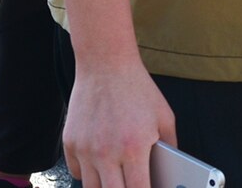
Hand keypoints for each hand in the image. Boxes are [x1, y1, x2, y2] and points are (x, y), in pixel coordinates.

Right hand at [64, 60, 176, 187]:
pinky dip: (88, 175)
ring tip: (117, 180)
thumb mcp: (165, 116)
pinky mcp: (70, 143)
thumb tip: (171, 169)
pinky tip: (100, 168)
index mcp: (134, 147)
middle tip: (132, 185)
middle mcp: (106, 152)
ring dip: (105, 186)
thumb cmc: (138, 90)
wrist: (106, 65)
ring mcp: (85, 149)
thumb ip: (171, 146)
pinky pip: (77, 172)